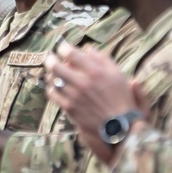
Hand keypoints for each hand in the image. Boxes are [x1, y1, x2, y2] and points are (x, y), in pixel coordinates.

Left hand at [45, 42, 142, 164]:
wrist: (119, 126)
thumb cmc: (121, 99)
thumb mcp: (118, 75)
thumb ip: (103, 59)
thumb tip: (88, 49)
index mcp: (95, 72)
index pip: (71, 54)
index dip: (63, 47)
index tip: (61, 47)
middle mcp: (83, 83)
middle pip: (56, 66)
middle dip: (50, 59)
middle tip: (50, 58)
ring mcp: (74, 96)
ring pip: (53, 80)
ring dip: (50, 74)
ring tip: (52, 72)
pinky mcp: (69, 108)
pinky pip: (53, 95)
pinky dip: (52, 88)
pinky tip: (55, 87)